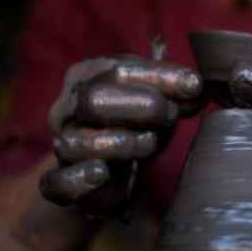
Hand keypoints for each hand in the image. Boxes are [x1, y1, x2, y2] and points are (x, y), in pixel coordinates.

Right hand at [40, 55, 202, 215]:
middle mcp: (67, 108)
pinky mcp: (58, 182)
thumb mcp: (158, 103)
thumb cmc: (133, 126)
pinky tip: (101, 173)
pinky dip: (78, 179)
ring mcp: (61, 145)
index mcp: (87, 76)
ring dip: (120, 143)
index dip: (158, 76)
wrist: (109, 175)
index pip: (118, 68)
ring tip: (149, 142)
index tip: (192, 84)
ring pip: (75, 141)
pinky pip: (55, 181)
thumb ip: (176, 93)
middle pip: (92, 100)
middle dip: (139, 106)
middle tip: (170, 114)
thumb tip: (195, 85)